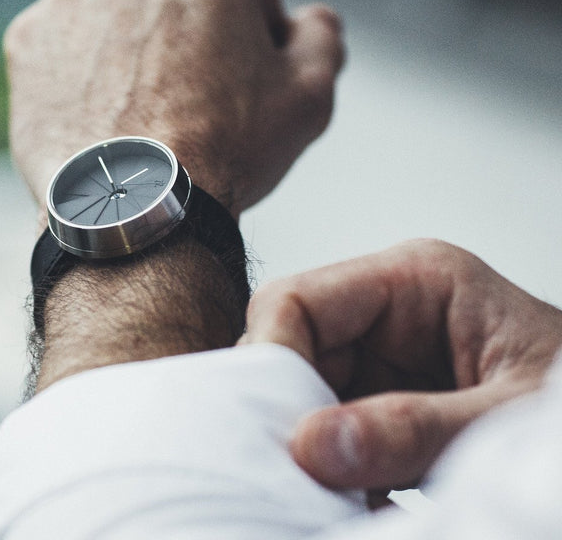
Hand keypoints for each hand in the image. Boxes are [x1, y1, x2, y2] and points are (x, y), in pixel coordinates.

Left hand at [4, 0, 343, 218]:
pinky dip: (88, 74)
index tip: (247, 76)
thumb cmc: (226, 147)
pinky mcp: (28, 37)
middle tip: (199, 97)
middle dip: (194, 32)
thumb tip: (312, 21)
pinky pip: (70, 48)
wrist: (133, 207)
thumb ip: (322, 37)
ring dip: (138, 50)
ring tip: (150, 112)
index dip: (256, 31)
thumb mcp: (310, 92)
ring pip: (120, 16)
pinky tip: (108, 117)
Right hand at [241, 239, 561, 493]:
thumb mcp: (510, 418)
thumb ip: (415, 428)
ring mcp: (384, 360)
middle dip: (290, 413)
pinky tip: (354, 502)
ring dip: (310, 449)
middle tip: (295, 476)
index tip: (278, 430)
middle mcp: (388, 313)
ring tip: (328, 497)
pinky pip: (333, 432)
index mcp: (416, 279)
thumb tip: (315, 445)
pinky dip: (334, 473)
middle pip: (294, 349)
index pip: (299, 300)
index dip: (272, 357)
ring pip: (306, 396)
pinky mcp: (386, 404)